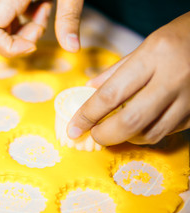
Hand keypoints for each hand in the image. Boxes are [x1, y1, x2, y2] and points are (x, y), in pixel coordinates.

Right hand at [0, 0, 83, 57]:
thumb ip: (69, 17)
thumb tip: (72, 48)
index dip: (7, 47)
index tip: (32, 45)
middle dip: (15, 42)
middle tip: (39, 27)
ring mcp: (6, 0)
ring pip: (2, 31)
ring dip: (25, 33)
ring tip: (46, 10)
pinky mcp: (14, 0)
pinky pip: (13, 21)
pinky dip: (29, 23)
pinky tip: (44, 6)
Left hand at [67, 11, 189, 145]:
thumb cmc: (180, 37)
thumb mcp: (145, 45)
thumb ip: (116, 71)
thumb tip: (90, 89)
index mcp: (153, 56)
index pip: (110, 94)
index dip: (87, 116)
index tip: (73, 128)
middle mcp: (173, 78)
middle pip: (130, 121)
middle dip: (105, 135)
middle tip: (93, 135)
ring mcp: (189, 98)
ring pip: (151, 133)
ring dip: (127, 137)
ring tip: (116, 129)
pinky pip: (168, 132)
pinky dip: (148, 132)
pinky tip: (140, 124)